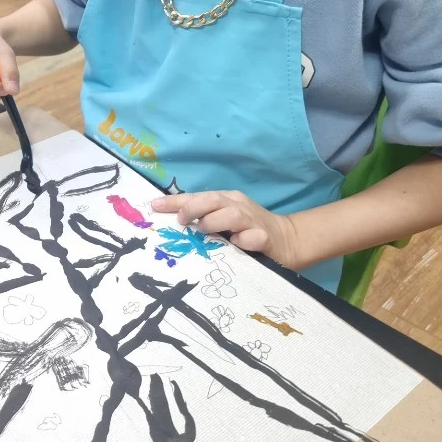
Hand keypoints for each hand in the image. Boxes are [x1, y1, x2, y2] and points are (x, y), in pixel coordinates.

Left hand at [152, 190, 300, 270]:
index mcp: (226, 200)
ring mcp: (253, 222)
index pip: (198, 196)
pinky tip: (235, 245)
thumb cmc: (246, 230)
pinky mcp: (266, 239)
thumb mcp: (222, 221)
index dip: (175, 201)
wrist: (287, 240)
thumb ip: (201, 219)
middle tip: (181, 220)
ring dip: (214, 221)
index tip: (154, 206)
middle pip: (214, 199)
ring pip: (232, 214)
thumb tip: (170, 221)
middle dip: (194, 207)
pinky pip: (253, 237)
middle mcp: (238, 206)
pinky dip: (242, 240)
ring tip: (203, 231)